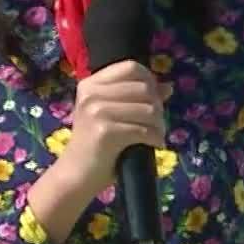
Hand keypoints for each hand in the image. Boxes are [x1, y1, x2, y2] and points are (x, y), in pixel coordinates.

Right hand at [28, 60, 171, 243]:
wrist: (76, 175)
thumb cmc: (96, 145)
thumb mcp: (112, 115)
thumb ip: (137, 98)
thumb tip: (167, 86)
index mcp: (90, 84)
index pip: (131, 67)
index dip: (150, 80)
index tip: (153, 99)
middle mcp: (91, 94)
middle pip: (144, 88)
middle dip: (158, 107)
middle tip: (156, 124)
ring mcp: (96, 111)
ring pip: (148, 109)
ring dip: (159, 125)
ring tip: (155, 136)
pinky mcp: (105, 131)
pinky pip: (145, 130)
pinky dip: (156, 139)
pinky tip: (153, 145)